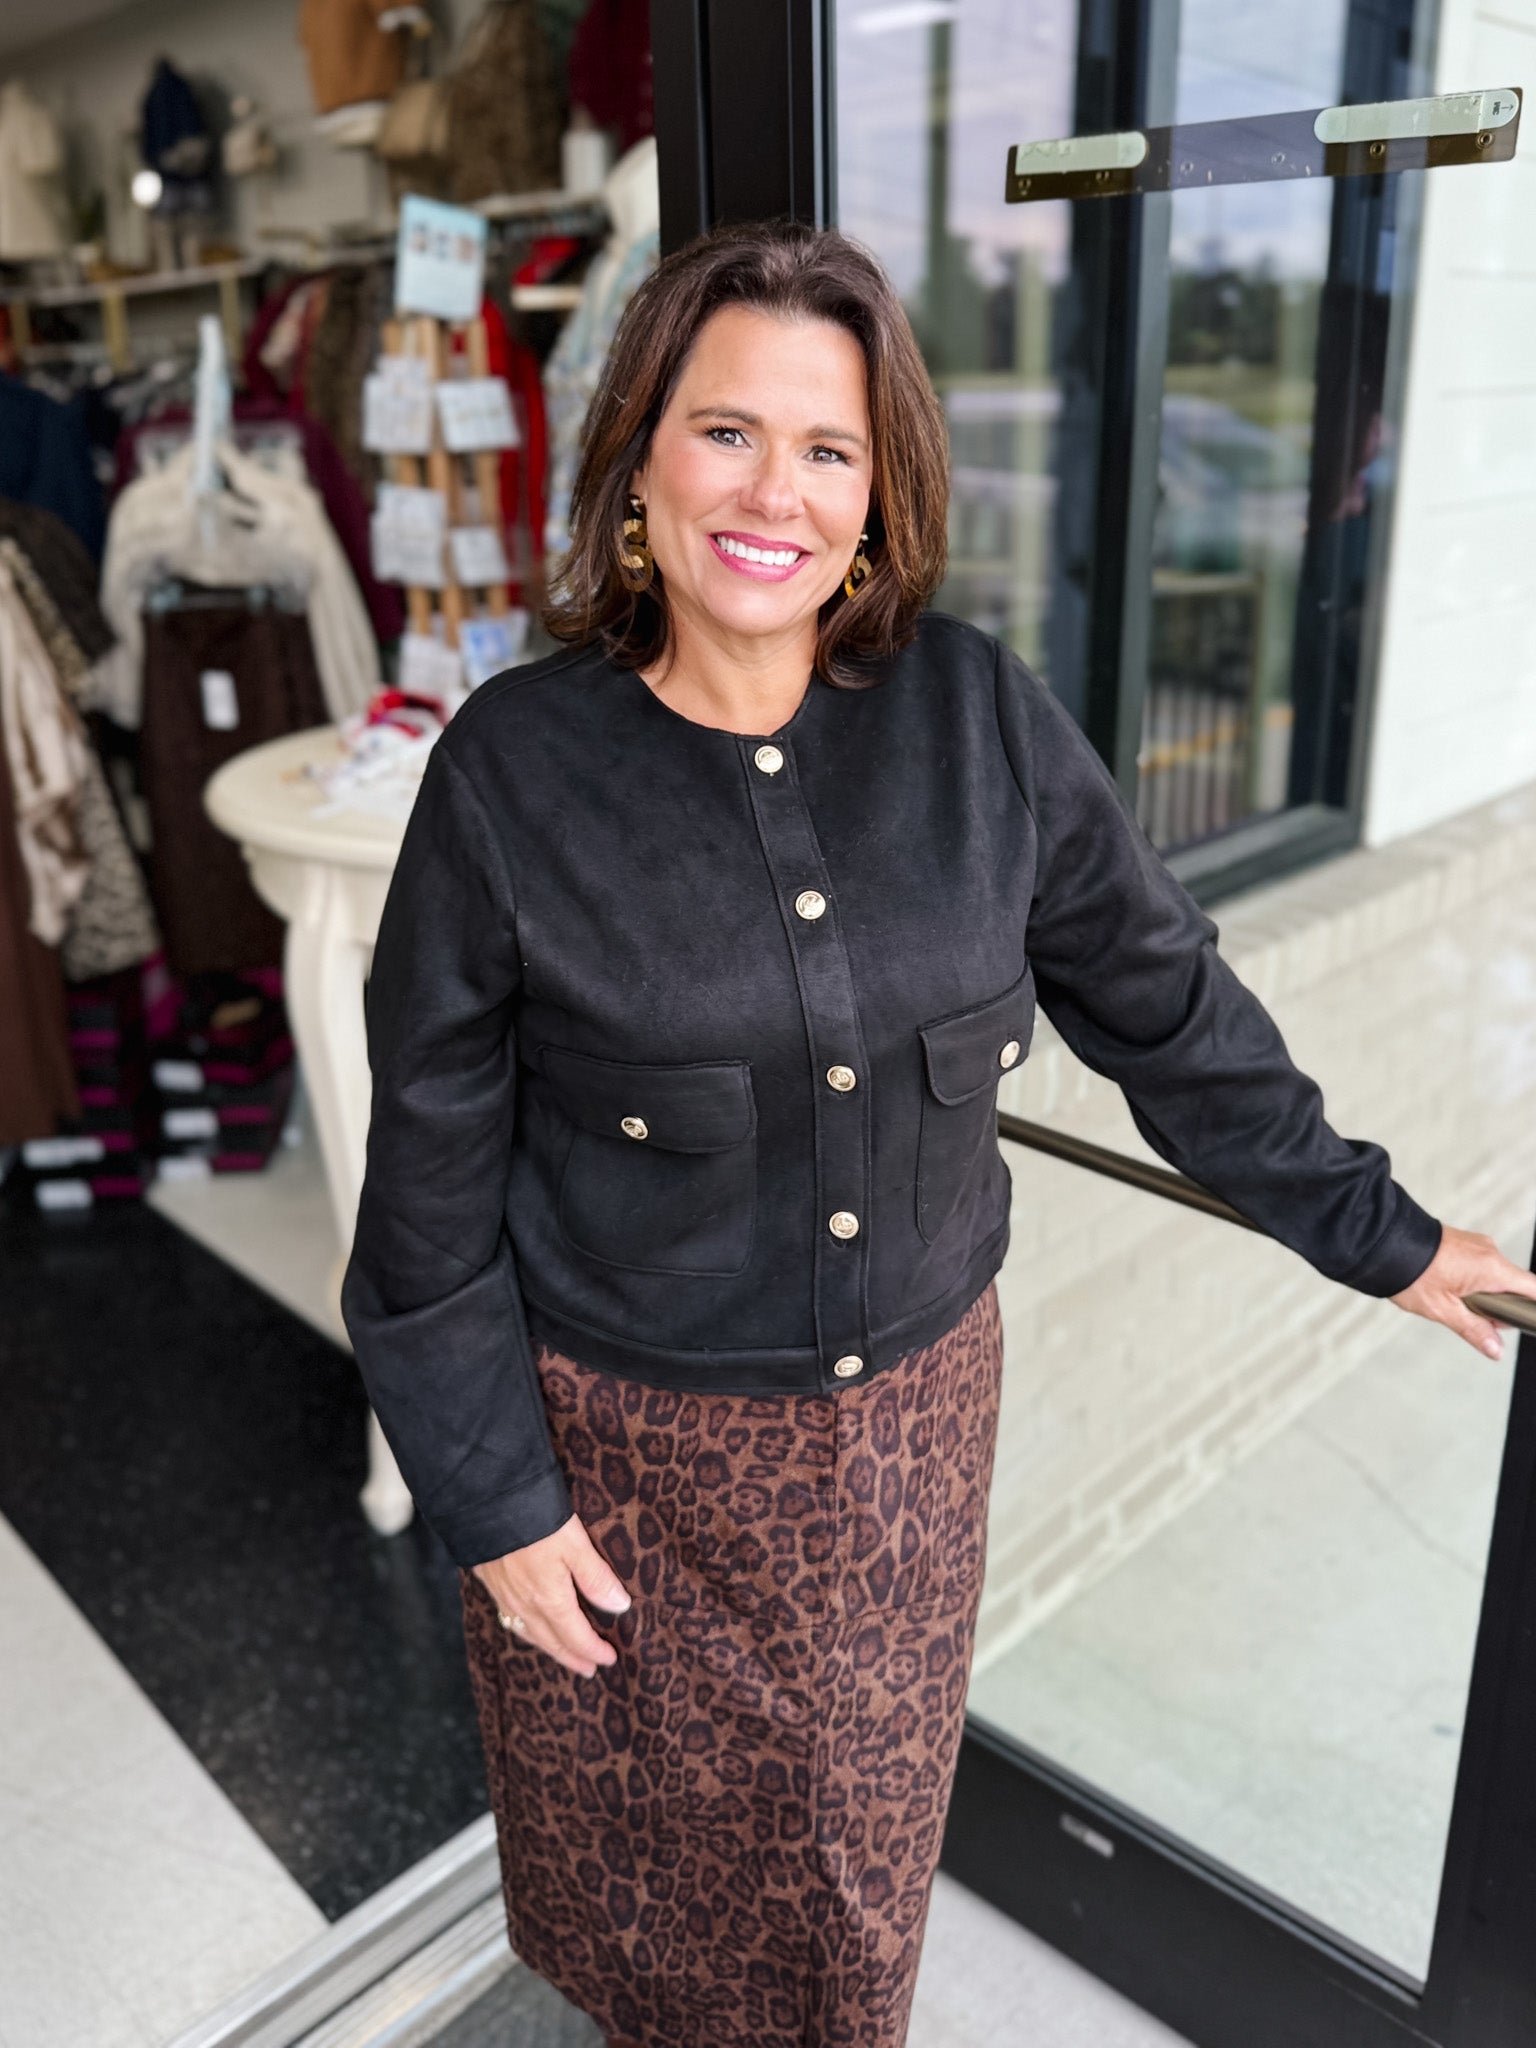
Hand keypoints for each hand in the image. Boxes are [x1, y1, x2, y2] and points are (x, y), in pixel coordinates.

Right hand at [472, 1513, 631, 1677]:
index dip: (594, 1650)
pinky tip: (527, 1625)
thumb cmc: (537, 1521)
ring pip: (529, 1634)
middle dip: (572, 1657)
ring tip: (562, 1653)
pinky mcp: (490, 1583)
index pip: (576, 1636)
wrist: (485, 1505)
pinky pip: (511, 1620)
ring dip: (549, 1647)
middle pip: (552, 1641)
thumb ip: (596, 1577)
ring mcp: (505, 1596)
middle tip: (588, 1669)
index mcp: (550, 1600)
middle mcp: (525, 1606)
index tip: (609, 1659)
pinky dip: (526, 1631)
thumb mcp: (576, 1545)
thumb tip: (620, 1607)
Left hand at [1391, 1224, 1535, 1359]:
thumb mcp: (1443, 1309)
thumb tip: (1496, 1349)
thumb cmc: (1410, 1271)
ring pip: (1494, 1277)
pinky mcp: (1464, 1242)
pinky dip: (1472, 1281)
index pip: (1533, 1289)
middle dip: (1499, 1307)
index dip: (1533, 1308)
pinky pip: (1479, 1266)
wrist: (1383, 1241)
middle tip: (1472, 1317)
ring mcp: (1477, 1244)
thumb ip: (1474, 1330)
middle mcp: (1489, 1251)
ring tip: (1452, 1300)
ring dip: (1483, 1294)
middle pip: (1512, 1285)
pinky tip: (1448, 1288)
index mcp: (1491, 1268)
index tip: (1527, 1321)